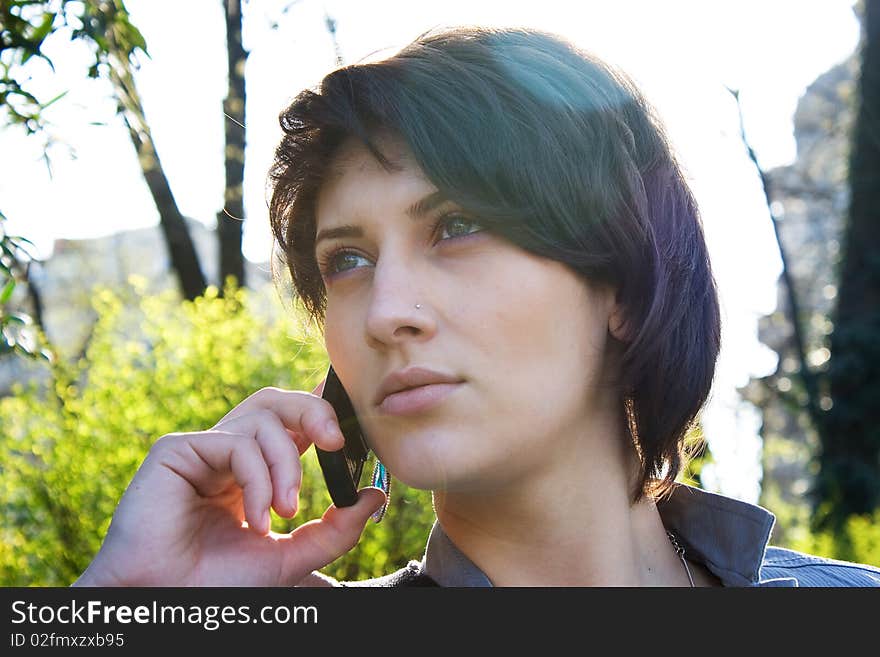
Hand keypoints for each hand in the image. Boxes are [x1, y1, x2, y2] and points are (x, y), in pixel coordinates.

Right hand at [73, 385, 384, 586]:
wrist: (167, 605)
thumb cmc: (219, 585)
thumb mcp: (291, 558)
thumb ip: (335, 530)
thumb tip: (375, 496)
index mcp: (252, 470)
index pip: (291, 423)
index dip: (320, 410)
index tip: (350, 418)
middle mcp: (227, 453)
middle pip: (276, 402)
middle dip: (314, 412)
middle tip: (336, 442)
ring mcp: (201, 449)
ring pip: (262, 419)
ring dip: (286, 465)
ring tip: (286, 510)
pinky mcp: (176, 451)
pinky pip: (236, 444)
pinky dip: (258, 479)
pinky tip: (256, 518)